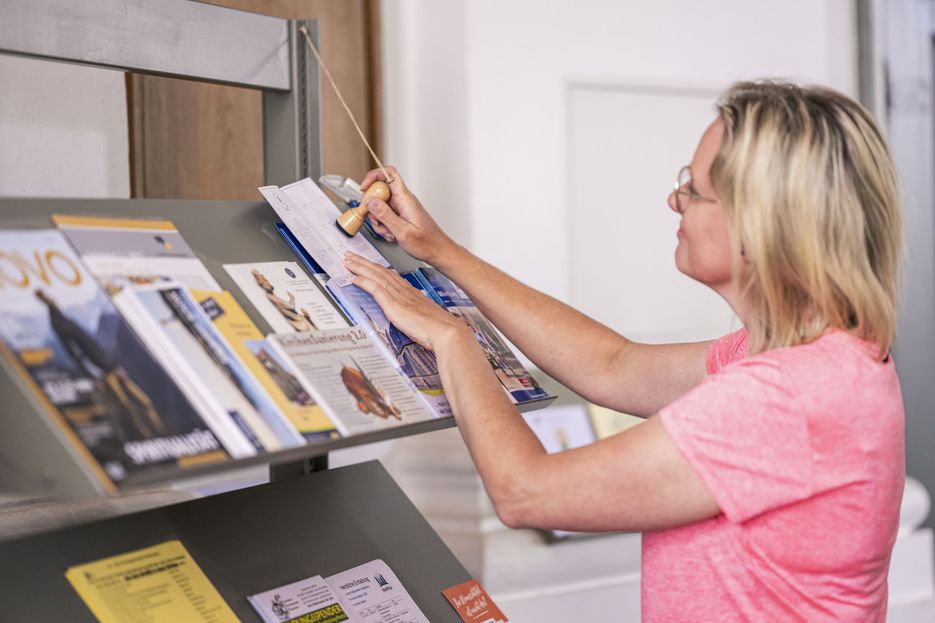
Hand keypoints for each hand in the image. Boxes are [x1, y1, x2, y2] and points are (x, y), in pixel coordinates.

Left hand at [343, 252, 470, 351]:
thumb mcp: (425, 318)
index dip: (376, 269)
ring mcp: (399, 296)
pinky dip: (364, 281)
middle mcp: (404, 291)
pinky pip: (376, 289)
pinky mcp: (394, 305)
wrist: (447, 332)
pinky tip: (354, 278)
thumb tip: (411, 316)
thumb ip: (415, 314)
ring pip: (376, 276)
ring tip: (347, 261)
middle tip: (350, 255)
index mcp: (412, 293)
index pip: (390, 276)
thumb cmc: (439, 329)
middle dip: (364, 263)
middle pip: (380, 272)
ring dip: (360, 267)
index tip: (367, 263)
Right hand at [360, 166, 458, 265]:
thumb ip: (385, 215)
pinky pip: (386, 215)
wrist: (437, 251)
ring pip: (380, 206)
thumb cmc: (427, 243)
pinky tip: (392, 234)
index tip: (364, 189)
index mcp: (405, 199)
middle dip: (372, 207)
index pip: (389, 174)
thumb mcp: (403, 231)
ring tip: (388, 232)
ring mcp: (402, 208)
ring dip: (379, 220)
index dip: (374, 176)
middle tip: (376, 221)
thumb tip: (371, 202)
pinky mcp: (401, 215)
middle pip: (380, 192)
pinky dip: (384, 225)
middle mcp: (403, 200)